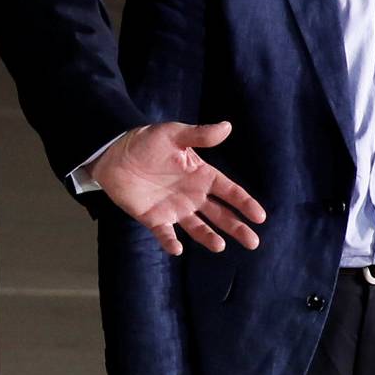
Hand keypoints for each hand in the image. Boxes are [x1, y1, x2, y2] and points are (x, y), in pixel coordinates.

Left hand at [91, 121, 265, 256]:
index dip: (245, 204)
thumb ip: (200, 135)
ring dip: (209, 237)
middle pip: (220, 215)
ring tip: (220, 246)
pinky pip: (165, 233)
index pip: (229, 192)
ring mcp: (175, 209)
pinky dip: (171, 242)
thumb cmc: (146, 141)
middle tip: (253, 242)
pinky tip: (177, 248)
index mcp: (202, 176)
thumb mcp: (174, 134)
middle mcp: (193, 196)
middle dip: (237, 228)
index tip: (260, 217)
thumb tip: (227, 126)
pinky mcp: (154, 218)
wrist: (114, 154)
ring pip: (198, 227)